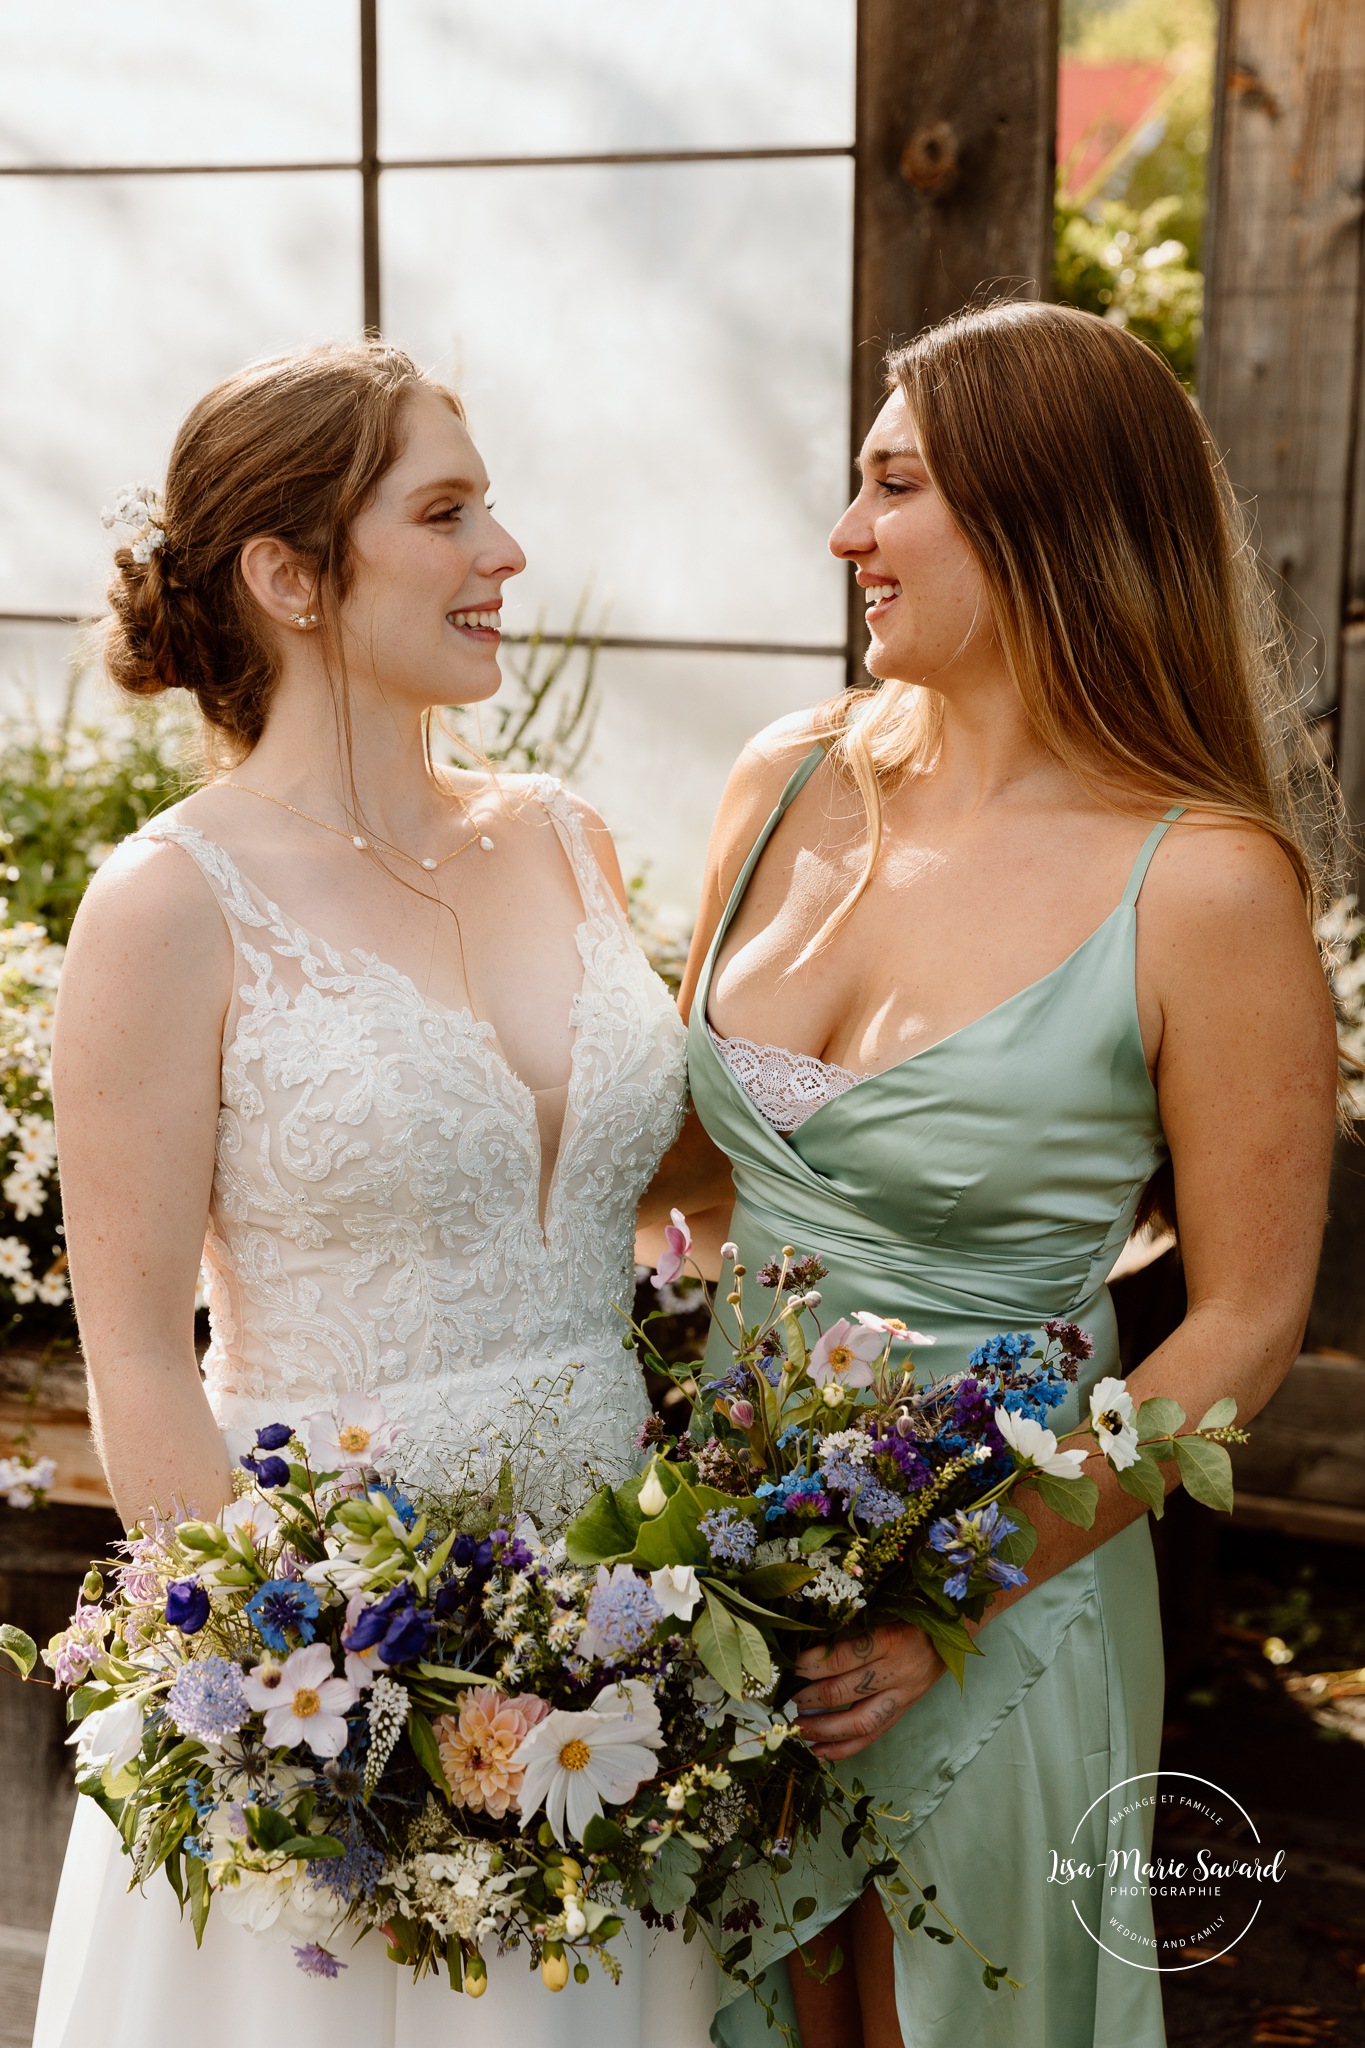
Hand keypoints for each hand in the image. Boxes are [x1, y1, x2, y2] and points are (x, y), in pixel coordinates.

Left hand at [792, 1623, 945, 1760]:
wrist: (952, 1632)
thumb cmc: (909, 1614)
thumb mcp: (882, 1611)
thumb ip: (849, 1628)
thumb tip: (805, 1646)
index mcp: (889, 1639)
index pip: (842, 1657)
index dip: (811, 1665)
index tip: (789, 1666)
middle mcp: (897, 1670)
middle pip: (846, 1691)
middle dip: (811, 1697)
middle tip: (788, 1697)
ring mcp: (902, 1695)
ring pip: (860, 1722)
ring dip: (824, 1729)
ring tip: (799, 1728)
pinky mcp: (903, 1711)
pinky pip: (873, 1736)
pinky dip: (844, 1748)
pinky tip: (820, 1751)